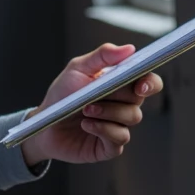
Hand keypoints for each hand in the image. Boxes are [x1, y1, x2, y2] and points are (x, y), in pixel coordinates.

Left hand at [20, 43, 163, 167]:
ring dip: (109, 111)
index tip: (141, 85)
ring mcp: (119, 126)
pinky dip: (104, 129)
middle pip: (139, 99)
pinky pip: (120, 137)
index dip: (151, 82)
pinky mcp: (110, 145)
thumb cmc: (62, 96)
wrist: (43, 126)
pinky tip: (87, 125)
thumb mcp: (77, 69)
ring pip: (132, 117)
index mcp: (121, 85)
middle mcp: (124, 105)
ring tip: (86, 109)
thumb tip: (129, 48)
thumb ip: (102, 56)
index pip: (148, 81)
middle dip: (119, 95)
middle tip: (97, 94)